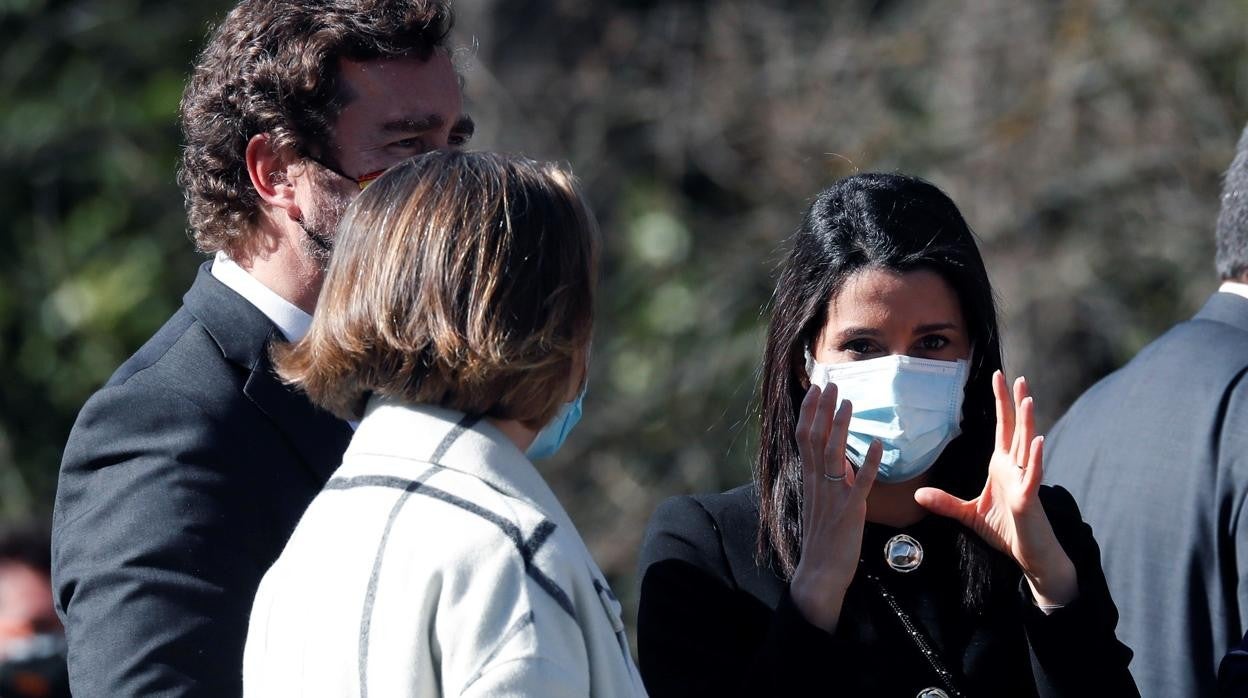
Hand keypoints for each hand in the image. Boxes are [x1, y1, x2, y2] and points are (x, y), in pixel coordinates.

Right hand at [789, 383, 881, 632]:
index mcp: (808, 480)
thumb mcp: (821, 503)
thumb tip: (842, 461)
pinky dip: (867, 462)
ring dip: (841, 426)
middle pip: (814, 437)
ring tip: (849, 402)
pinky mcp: (850, 510)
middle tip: (830, 383)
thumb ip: (829, 480)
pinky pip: (860, 482)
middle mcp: (816, 483)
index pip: (804, 437)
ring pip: (833, 453)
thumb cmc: (822, 539)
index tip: (816, 389)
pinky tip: (877, 444)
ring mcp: (832, 495)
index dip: (809, 411)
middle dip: (822, 408)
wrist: (820, 571)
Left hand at [913, 371, 1078, 606]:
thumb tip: (918, 496)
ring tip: (1028, 399)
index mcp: (1002, 466)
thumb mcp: (969, 514)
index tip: (998, 378)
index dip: (1001, 403)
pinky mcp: (1029, 498)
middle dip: (1015, 403)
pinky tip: (1039, 441)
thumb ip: (945, 503)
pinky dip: (1037, 458)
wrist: (1029, 555)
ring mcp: (1024, 481)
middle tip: (1015, 377)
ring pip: (1028, 446)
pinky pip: (1033, 475)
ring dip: (1028, 423)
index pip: (1002, 428)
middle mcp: (1016, 468)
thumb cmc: (1005, 531)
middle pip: (1016, 429)